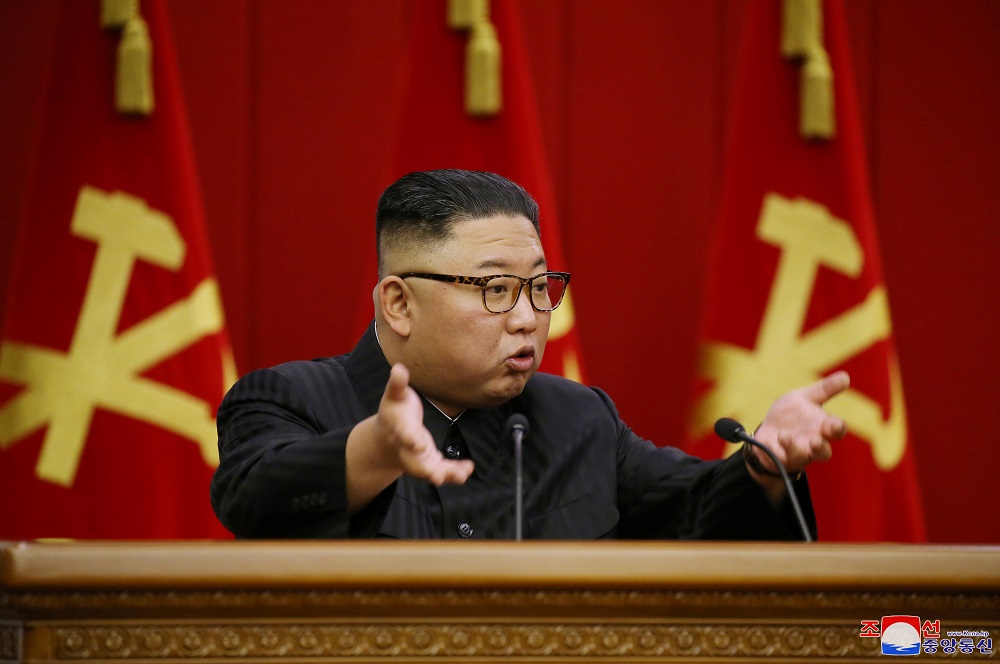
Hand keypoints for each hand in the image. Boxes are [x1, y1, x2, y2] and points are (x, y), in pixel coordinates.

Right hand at [373, 363, 475, 485]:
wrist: (388, 437)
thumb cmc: (395, 411)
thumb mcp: (394, 396)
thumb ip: (397, 384)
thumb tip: (398, 368)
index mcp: (398, 429)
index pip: (403, 434)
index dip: (410, 439)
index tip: (419, 444)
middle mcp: (406, 449)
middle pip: (413, 463)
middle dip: (425, 468)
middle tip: (436, 474)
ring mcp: (418, 459)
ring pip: (429, 471)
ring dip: (444, 474)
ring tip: (462, 473)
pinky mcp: (429, 464)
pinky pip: (442, 471)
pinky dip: (455, 473)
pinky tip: (468, 469)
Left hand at [749, 371, 849, 484]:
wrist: (767, 430)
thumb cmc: (791, 414)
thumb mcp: (804, 398)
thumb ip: (824, 390)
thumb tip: (845, 376)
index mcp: (822, 427)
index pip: (837, 430)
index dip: (838, 428)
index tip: (834, 423)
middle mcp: (814, 443)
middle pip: (824, 451)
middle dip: (821, 446)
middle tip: (817, 439)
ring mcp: (799, 453)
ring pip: (804, 459)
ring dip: (799, 450)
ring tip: (791, 438)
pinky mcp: (782, 458)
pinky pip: (784, 457)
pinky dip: (782, 448)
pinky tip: (779, 437)